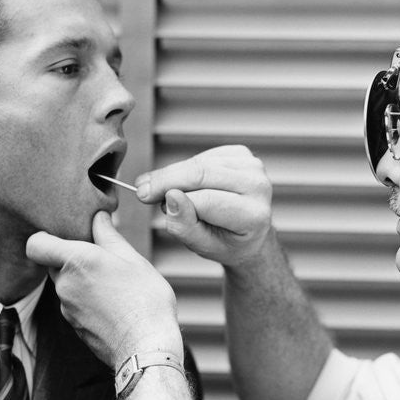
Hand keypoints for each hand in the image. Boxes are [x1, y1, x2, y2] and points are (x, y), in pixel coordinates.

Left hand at [26, 211, 182, 369]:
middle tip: (102, 260)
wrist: (146, 347)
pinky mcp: (74, 326)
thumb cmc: (144, 301)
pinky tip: (113, 305)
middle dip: (72, 259)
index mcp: (75, 261)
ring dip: (83, 282)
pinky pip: (74, 305)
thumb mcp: (132, 259)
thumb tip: (98, 216)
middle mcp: (64, 285)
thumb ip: (108, 235)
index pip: (36, 244)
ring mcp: (67, 308)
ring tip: (113, 286)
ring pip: (66, 286)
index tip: (66, 237)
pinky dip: (88, 301)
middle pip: (54, 264)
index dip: (45, 238)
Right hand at [134, 145, 273, 267]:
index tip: (143, 197)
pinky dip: (187, 168)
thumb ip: (184, 225)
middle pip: (201, 173)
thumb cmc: (224, 242)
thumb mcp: (201, 245)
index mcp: (254, 215)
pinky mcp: (242, 154)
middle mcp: (258, 187)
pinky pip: (203, 155)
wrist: (248, 234)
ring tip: (161, 192)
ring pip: (199, 162)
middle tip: (140, 188)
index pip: (205, 200)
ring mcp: (253, 166)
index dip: (171, 197)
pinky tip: (185, 184)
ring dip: (174, 175)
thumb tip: (171, 196)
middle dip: (165, 179)